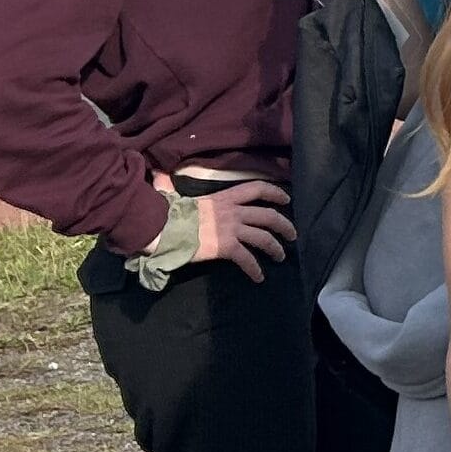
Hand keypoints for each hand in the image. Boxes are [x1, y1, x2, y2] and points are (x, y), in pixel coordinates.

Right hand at [160, 175, 295, 279]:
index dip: (274, 193)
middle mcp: (232, 212)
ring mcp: (231, 229)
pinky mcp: (226, 247)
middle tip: (292, 235)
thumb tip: (158, 174)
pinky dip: (255, 269)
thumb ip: (171, 185)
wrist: (160, 229)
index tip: (287, 199)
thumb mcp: (174, 195)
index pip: (256, 189)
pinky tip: (258, 277)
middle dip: (285, 225)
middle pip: (269, 216)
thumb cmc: (166, 214)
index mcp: (224, 198)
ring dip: (276, 248)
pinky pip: (247, 259)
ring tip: (280, 257)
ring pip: (264, 238)